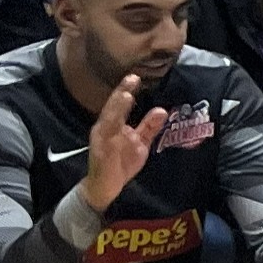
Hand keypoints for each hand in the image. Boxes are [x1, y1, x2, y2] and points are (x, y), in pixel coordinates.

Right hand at [79, 72, 171, 212]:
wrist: (106, 186)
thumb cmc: (121, 162)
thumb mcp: (140, 142)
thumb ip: (149, 127)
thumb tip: (162, 110)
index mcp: (114, 124)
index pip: (120, 104)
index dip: (126, 90)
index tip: (135, 76)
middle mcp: (105, 129)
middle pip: (113, 108)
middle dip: (121, 93)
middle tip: (131, 79)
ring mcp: (102, 140)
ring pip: (108, 120)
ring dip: (115, 108)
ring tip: (125, 96)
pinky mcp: (101, 153)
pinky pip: (105, 141)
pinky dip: (109, 131)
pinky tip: (113, 124)